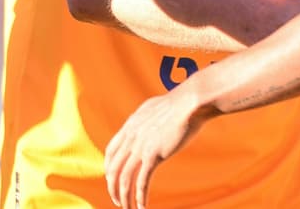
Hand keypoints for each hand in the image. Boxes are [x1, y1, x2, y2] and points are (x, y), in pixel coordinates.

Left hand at [105, 89, 203, 208]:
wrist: (191, 102)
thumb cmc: (181, 103)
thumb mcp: (156, 107)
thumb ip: (148, 118)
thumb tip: (150, 120)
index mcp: (131, 125)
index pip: (111, 151)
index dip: (109, 168)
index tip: (112, 179)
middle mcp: (131, 136)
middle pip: (113, 168)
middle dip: (113, 187)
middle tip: (118, 200)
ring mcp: (141, 146)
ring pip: (124, 179)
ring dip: (124, 197)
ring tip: (128, 208)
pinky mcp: (154, 155)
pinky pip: (141, 182)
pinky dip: (139, 197)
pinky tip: (142, 207)